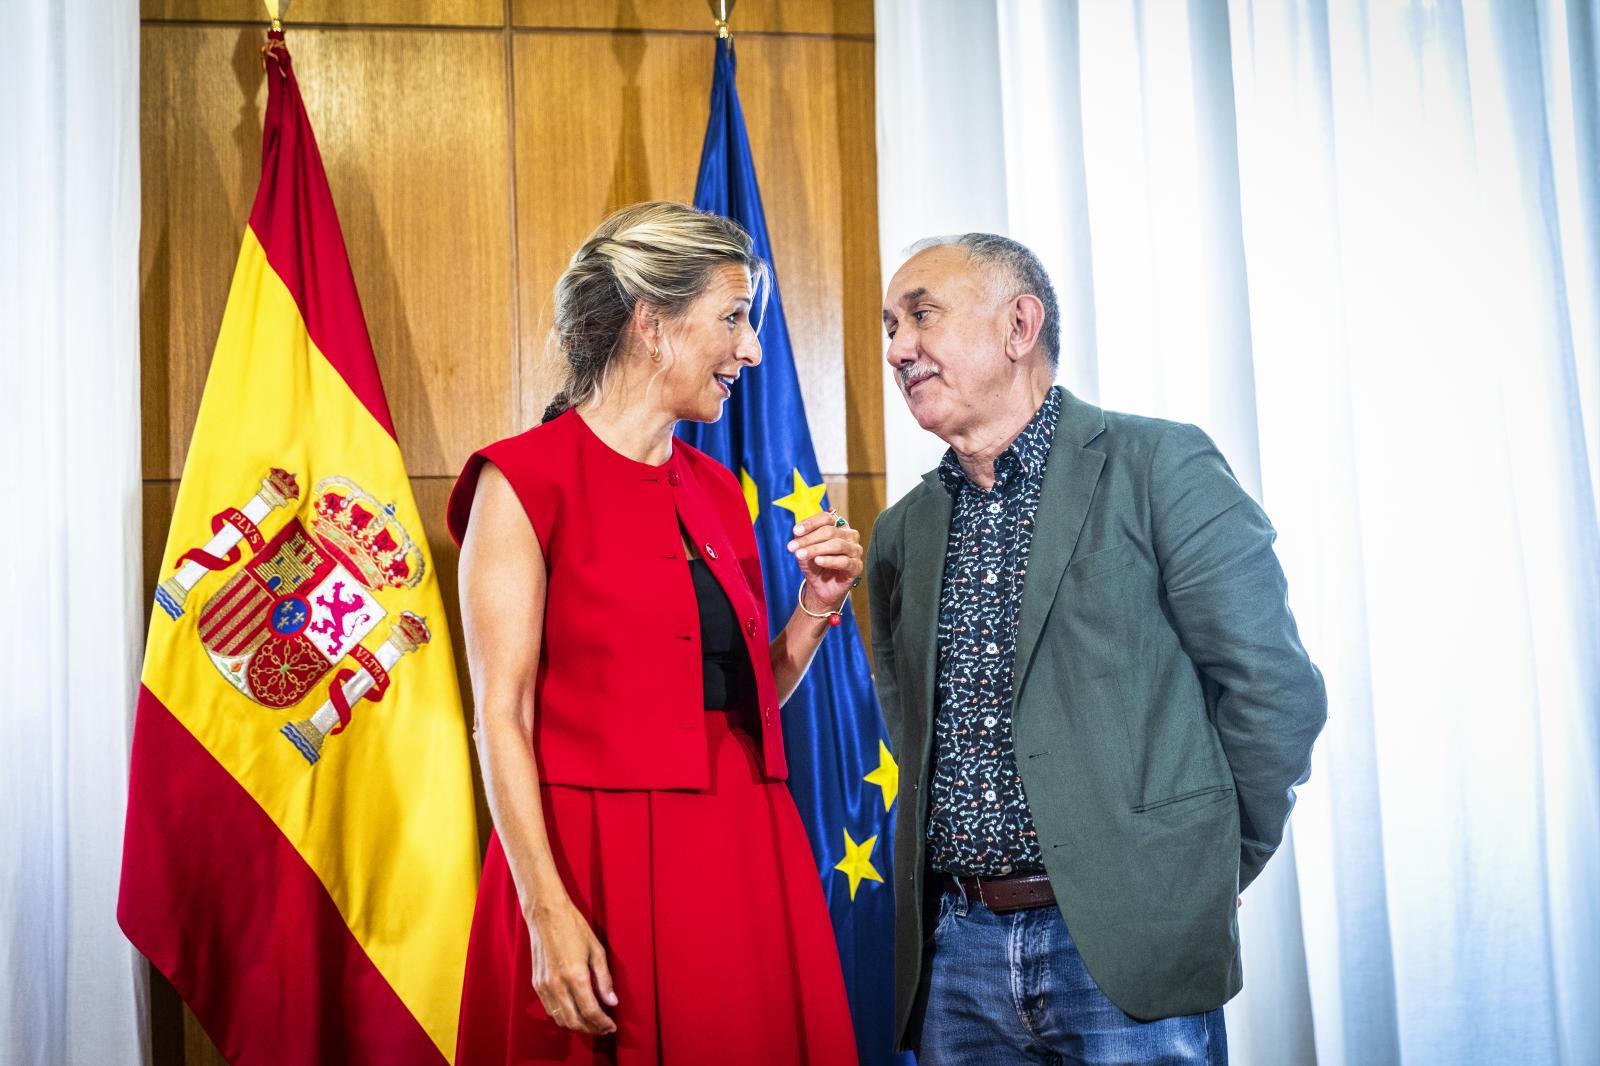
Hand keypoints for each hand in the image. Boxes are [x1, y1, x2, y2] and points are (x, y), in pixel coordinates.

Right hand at [526, 895, 617, 1034]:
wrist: (546, 914)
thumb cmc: (574, 927)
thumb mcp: (597, 950)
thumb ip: (605, 979)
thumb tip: (612, 1002)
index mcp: (575, 976)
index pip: (591, 1011)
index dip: (603, 1023)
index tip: (612, 1027)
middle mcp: (558, 985)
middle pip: (575, 1021)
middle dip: (592, 1029)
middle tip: (604, 1028)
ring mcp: (545, 986)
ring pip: (561, 1018)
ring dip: (577, 1025)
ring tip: (591, 1023)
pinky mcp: (537, 984)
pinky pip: (550, 1009)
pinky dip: (563, 1016)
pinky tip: (574, 1012)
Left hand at [787, 509, 862, 610]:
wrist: (820, 586)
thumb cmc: (814, 563)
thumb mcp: (804, 549)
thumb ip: (802, 539)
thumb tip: (798, 533)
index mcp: (838, 526)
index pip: (826, 518)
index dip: (810, 523)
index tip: (795, 532)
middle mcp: (850, 535)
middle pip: (830, 531)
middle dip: (809, 539)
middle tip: (792, 547)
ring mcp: (855, 550)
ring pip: (837, 545)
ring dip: (816, 549)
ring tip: (800, 555)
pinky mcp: (856, 566)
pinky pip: (844, 561)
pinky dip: (829, 560)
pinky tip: (818, 561)